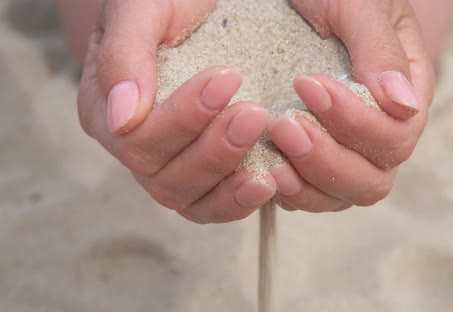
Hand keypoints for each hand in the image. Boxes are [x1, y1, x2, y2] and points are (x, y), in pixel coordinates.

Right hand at [77, 0, 275, 222]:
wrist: (196, 10)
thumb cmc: (165, 4)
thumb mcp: (141, 10)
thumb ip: (124, 55)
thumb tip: (122, 118)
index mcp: (105, 113)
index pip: (137, 140)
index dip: (183, 119)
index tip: (228, 80)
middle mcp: (135, 150)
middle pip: (165, 179)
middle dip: (214, 151)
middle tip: (255, 114)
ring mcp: (171, 167)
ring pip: (190, 201)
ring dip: (229, 184)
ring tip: (269, 163)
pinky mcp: (206, 177)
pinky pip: (215, 206)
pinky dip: (240, 201)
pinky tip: (270, 182)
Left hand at [268, 0, 434, 211]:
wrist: (306, 1)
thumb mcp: (359, 5)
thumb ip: (380, 50)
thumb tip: (401, 103)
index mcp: (405, 94)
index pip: (396, 134)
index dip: (354, 122)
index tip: (306, 84)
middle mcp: (382, 131)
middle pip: (373, 178)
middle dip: (328, 160)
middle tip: (284, 126)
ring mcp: (348, 150)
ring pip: (343, 196)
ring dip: (307, 185)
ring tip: (272, 162)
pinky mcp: (315, 159)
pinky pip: (312, 194)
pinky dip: (290, 191)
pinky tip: (265, 170)